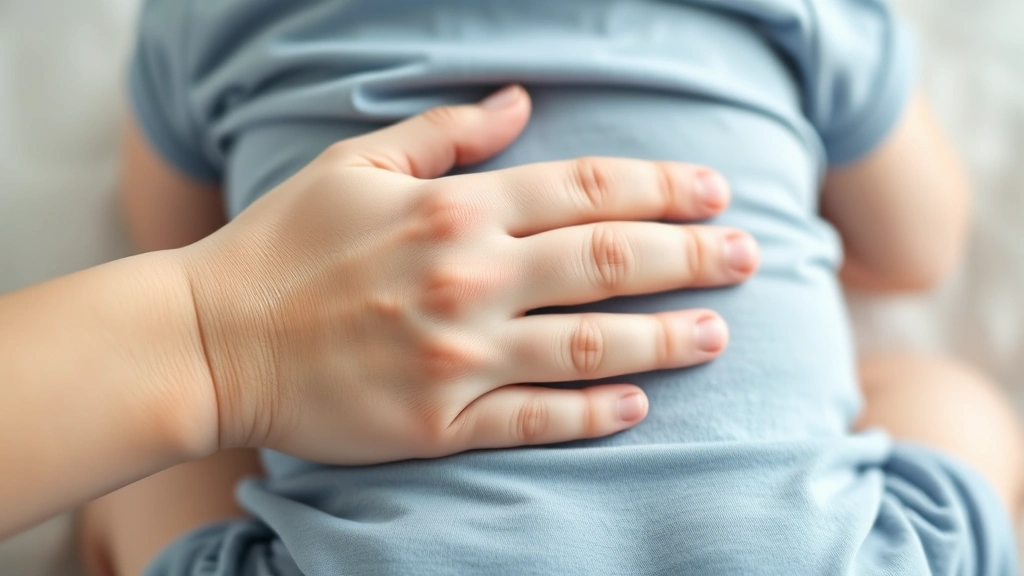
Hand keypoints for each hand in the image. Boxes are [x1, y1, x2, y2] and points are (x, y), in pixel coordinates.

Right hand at [179, 85, 759, 463]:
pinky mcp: (438, 423)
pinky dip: (594, 412)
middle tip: (749, 256)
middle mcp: (469, 279)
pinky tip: (640, 405)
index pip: (587, 189)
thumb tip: (521, 101)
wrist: (213, 340)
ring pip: (591, 344)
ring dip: (666, 337)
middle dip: (692, 255)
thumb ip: (445, 133)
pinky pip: (536, 420)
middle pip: (610, 260)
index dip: (662, 187)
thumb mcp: (355, 164)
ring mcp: (458, 357)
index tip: (714, 192)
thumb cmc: (282, 245)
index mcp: (454, 209)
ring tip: (717, 333)